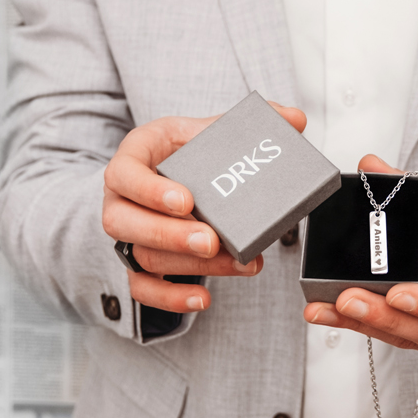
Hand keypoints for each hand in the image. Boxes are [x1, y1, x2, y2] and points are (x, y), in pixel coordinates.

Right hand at [102, 105, 306, 315]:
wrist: (171, 173)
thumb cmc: (186, 150)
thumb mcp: (209, 128)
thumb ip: (251, 122)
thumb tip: (295, 119)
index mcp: (135, 156)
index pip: (124, 173)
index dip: (150, 191)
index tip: (187, 201)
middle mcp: (121, 197)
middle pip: (124, 223)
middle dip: (170, 235)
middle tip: (211, 240)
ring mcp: (127, 232)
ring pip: (142, 256)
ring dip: (188, 264)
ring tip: (233, 262)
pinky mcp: (137, 261)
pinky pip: (143, 287)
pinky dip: (171, 298)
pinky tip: (203, 298)